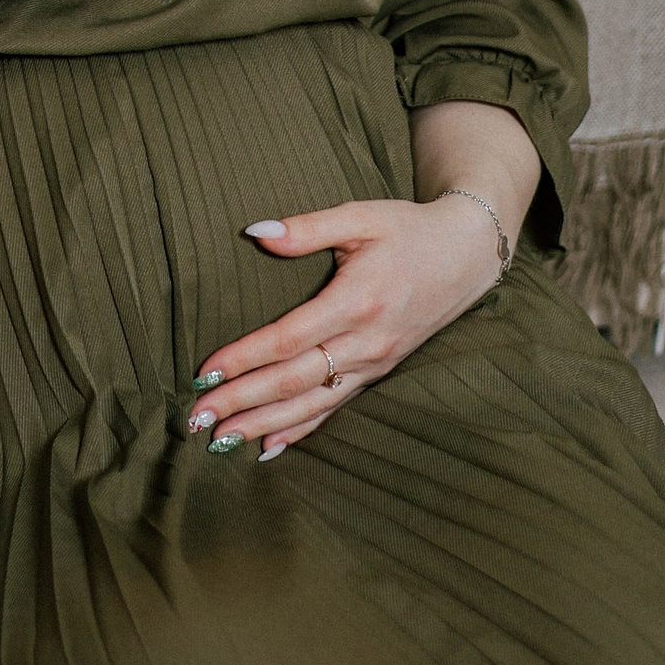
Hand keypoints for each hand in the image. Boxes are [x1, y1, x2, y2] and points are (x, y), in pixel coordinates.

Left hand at [185, 192, 505, 460]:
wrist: (467, 255)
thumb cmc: (408, 230)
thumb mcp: (360, 215)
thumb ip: (307, 228)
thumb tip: (255, 232)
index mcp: (358, 300)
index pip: (290, 339)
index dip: (246, 357)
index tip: (207, 370)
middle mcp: (367, 341)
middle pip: (295, 381)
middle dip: (244, 402)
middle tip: (197, 417)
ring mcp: (375, 363)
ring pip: (313, 403)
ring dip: (265, 425)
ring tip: (222, 440)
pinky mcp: (379, 372)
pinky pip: (335, 408)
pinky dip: (302, 431)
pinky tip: (270, 449)